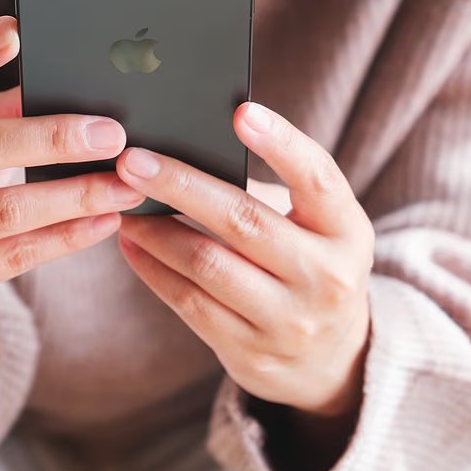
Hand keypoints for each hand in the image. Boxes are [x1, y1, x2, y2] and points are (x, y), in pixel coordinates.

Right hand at [0, 16, 144, 325]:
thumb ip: (7, 107)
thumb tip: (80, 84)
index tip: (15, 32)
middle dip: (53, 139)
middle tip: (113, 135)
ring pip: (4, 211)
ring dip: (75, 196)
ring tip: (125, 186)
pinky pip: (16, 256)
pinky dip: (67, 236)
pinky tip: (106, 221)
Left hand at [115, 102, 372, 418]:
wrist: (330, 358)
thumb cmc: (308, 264)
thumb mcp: (316, 228)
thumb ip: (267, 192)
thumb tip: (185, 151)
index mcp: (347, 231)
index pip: (318, 178)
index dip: (282, 143)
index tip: (240, 112)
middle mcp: (326, 277)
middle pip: (243, 221)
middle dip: (180, 185)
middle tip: (132, 160)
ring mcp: (289, 320)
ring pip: (207, 264)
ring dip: (156, 230)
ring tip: (124, 203)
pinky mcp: (252, 353)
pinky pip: (190, 303)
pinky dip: (153, 269)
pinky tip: (132, 244)